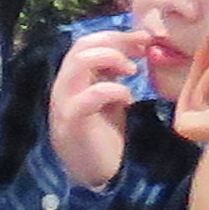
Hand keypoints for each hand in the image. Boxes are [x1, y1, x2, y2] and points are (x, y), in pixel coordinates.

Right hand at [46, 28, 156, 187]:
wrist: (93, 173)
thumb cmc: (104, 136)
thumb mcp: (112, 97)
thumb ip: (116, 74)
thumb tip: (139, 46)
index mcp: (73, 79)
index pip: (86, 42)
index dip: (116, 35)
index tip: (144, 40)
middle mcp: (64, 86)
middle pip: (82, 46)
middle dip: (116, 42)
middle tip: (142, 52)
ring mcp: (65, 103)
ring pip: (79, 63)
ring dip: (112, 60)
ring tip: (132, 72)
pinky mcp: (72, 122)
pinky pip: (88, 96)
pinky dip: (113, 91)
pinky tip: (128, 99)